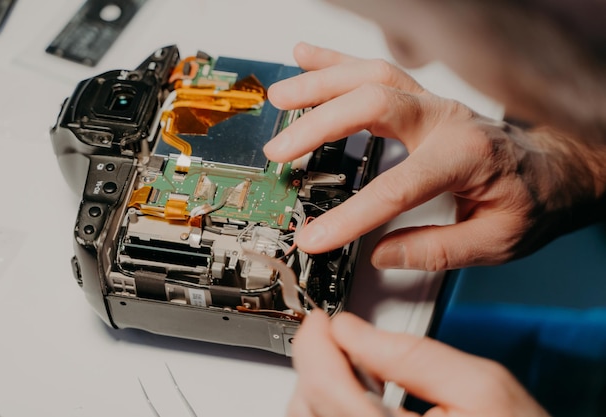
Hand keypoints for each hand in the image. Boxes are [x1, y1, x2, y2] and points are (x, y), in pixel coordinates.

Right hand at [264, 43, 605, 269]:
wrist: (552, 169)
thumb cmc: (530, 201)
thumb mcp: (496, 240)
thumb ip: (437, 250)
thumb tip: (382, 254)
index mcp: (465, 156)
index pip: (396, 187)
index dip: (351, 216)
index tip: (316, 236)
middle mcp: (445, 119)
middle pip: (373, 105)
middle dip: (319, 126)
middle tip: (281, 152)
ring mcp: (432, 103)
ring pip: (370, 77)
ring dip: (321, 84)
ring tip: (282, 99)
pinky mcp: (422, 99)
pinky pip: (376, 69)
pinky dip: (337, 62)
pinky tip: (307, 58)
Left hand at [287, 311, 549, 416]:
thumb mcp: (479, 385)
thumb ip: (410, 353)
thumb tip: (351, 328)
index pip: (327, 388)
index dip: (316, 343)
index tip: (322, 320)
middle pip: (311, 403)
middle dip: (317, 360)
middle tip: (335, 334)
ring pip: (312, 416)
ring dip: (321, 382)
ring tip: (351, 361)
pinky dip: (331, 403)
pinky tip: (358, 390)